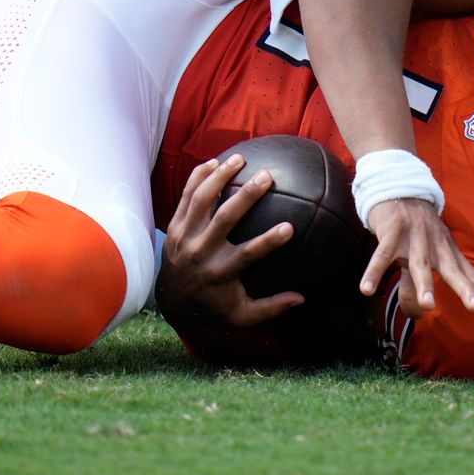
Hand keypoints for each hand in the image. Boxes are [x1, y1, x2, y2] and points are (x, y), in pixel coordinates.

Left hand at [155, 154, 306, 332]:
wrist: (171, 300)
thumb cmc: (214, 306)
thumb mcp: (241, 316)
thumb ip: (271, 308)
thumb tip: (302, 299)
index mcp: (220, 273)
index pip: (247, 255)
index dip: (268, 241)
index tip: (290, 226)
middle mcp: (201, 252)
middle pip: (224, 219)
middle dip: (246, 196)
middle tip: (267, 176)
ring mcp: (184, 237)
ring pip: (202, 200)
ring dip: (220, 176)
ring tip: (240, 159)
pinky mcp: (174, 226)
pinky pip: (186, 196)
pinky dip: (198, 177)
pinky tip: (215, 161)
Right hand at [360, 197, 473, 315]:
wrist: (397, 186)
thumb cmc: (416, 225)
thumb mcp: (429, 250)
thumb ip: (430, 278)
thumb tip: (423, 311)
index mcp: (448, 251)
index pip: (471, 274)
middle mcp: (436, 245)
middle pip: (452, 270)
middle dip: (464, 289)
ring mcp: (415, 237)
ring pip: (421, 263)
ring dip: (424, 284)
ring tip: (427, 306)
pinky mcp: (392, 231)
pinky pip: (382, 255)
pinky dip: (374, 272)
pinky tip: (366, 289)